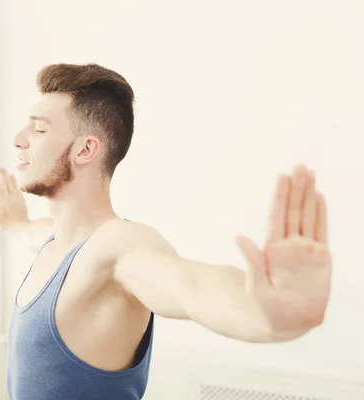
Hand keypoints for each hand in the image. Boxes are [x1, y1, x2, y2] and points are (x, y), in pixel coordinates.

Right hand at [0, 167, 29, 230]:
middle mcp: (8, 196)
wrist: (21, 225)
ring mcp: (15, 196)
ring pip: (10, 183)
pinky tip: (12, 176)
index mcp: (1, 199)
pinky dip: (14, 181)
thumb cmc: (6, 222)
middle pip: (4, 182)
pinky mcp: (21, 198)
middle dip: (1, 173)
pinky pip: (16, 186)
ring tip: (3, 169)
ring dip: (7, 175)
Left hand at [236, 164, 330, 333]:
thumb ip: (252, 262)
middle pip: (293, 211)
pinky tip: (319, 196)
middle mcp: (288, 245)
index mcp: (272, 250)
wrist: (287, 323)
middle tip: (300, 166)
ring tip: (309, 173)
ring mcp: (304, 250)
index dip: (280, 197)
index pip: (277, 217)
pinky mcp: (320, 257)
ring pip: (307, 216)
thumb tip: (239, 237)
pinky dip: (321, 213)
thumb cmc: (267, 309)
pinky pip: (321, 231)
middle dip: (296, 188)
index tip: (282, 177)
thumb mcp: (257, 287)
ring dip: (309, 194)